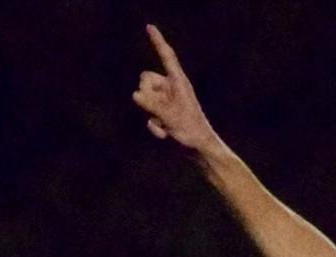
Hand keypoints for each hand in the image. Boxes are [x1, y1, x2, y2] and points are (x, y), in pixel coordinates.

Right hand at [133, 25, 222, 152]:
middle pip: (145, 78)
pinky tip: (166, 134)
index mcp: (179, 82)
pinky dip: (154, 126)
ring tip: (167, 126)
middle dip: (146, 93)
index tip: (149, 26)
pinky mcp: (163, 113)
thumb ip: (152, 104)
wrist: (200, 150)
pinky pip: (148, 114)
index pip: (167, 57)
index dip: (158, 41)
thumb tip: (135, 94)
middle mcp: (171, 88)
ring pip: (144, 97)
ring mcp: (166, 101)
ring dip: (151, 113)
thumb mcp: (171, 117)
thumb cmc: (191, 132)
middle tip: (160, 110)